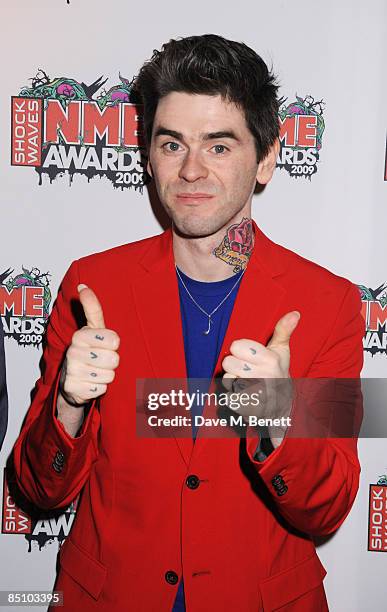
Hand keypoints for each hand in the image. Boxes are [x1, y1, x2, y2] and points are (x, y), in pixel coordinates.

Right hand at [59, 284, 119, 406]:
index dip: (114, 345)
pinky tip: (91, 382)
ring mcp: (72, 371)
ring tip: (96, 370)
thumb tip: (83, 286)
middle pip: (113, 360)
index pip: (114, 341)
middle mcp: (73, 352)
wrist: (72, 379)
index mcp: (80, 335)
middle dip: (111, 362)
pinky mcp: (73, 389)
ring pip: (108, 375)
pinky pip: (101, 389)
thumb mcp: (93, 328)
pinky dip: (99, 388)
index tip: (106, 344)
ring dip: (106, 375)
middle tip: (101, 359)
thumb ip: (92, 308)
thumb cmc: (89, 349)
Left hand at [221, 311, 299, 443]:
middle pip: (228, 362)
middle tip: (247, 371)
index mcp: (269, 359)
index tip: (249, 356)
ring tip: (246, 383)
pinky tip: (243, 396)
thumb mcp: (282, 351)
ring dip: (233, 381)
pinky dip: (231, 396)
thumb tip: (295, 312)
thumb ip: (283, 331)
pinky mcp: (245, 408)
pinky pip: (226, 396)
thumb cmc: (278, 372)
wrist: (283, 406)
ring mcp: (254, 393)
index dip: (239, 350)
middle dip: (234, 366)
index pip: (236, 346)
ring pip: (226, 379)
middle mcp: (263, 376)